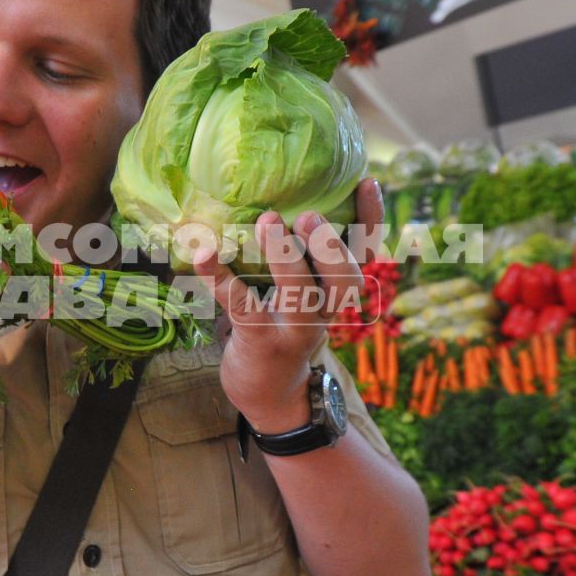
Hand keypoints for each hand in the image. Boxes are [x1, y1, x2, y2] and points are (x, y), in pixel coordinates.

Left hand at [194, 180, 383, 431]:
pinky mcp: (261, 342)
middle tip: (308, 214)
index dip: (372, 221)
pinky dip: (221, 279)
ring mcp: (294, 330)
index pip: (366, 255)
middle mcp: (324, 311)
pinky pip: (243, 308)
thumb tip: (277, 195)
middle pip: (345, 280)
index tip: (368, 181)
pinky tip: (204, 255)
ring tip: (266, 223)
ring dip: (286, 259)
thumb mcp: (300, 293)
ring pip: (303, 296)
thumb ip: (299, 256)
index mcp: (335, 292)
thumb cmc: (282, 327)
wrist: (268, 394)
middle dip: (331, 246)